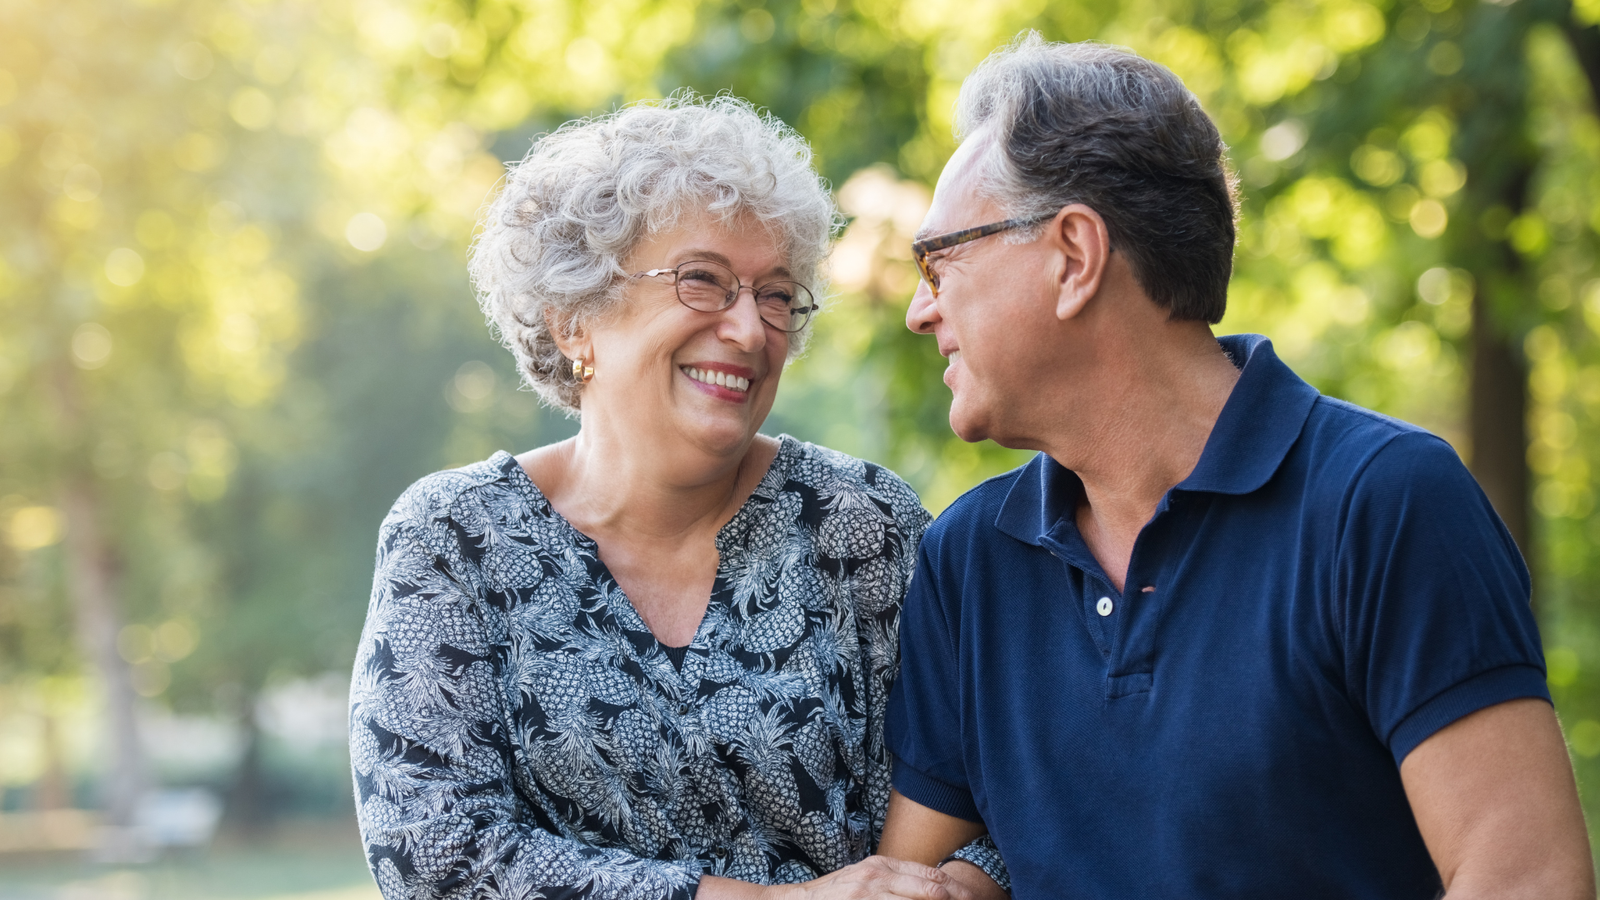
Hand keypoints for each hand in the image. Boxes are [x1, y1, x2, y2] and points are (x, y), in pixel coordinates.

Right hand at [786, 856, 975, 899]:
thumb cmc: (834, 895)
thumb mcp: (864, 877)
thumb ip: (893, 879)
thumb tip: (930, 885)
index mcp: (882, 866)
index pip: (930, 874)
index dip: (955, 889)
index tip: (971, 899)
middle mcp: (878, 877)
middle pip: (932, 889)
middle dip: (955, 899)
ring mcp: (870, 896)